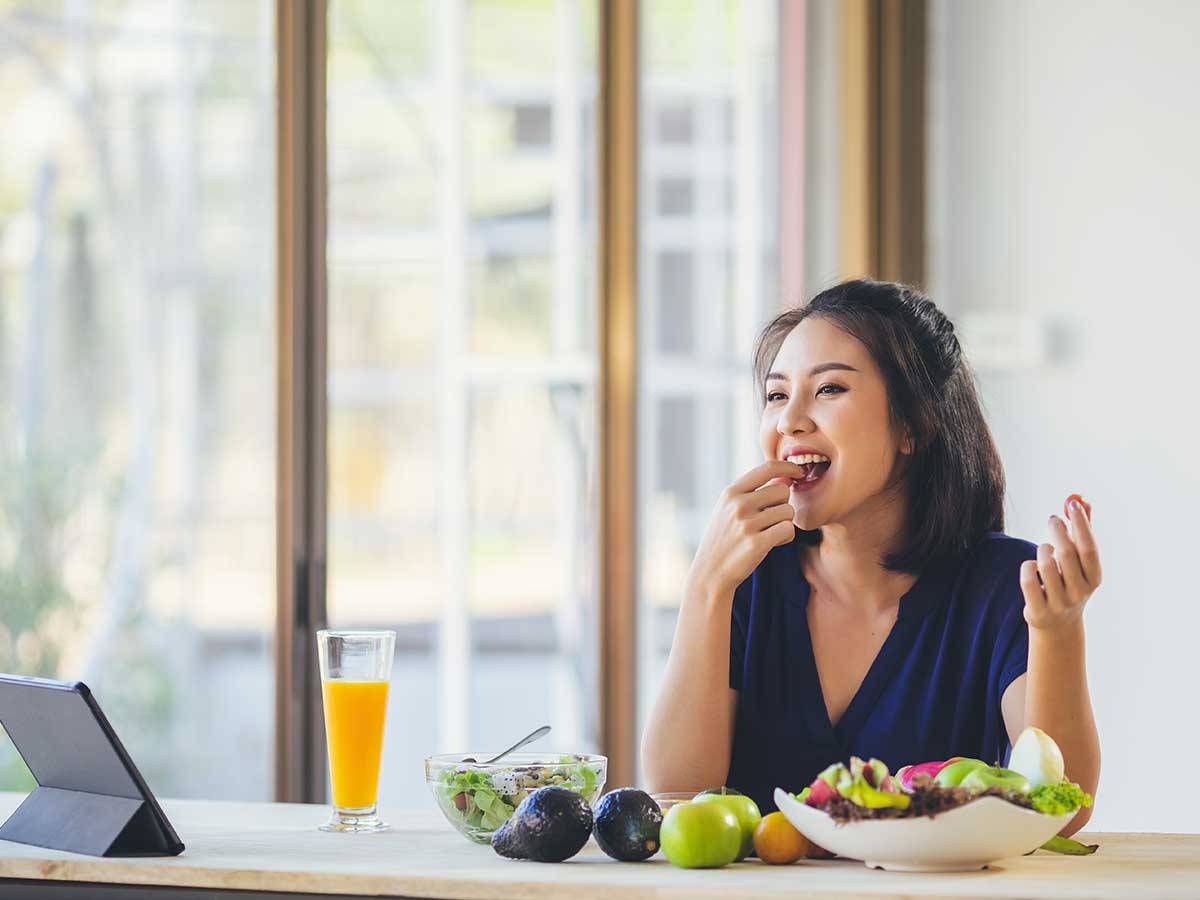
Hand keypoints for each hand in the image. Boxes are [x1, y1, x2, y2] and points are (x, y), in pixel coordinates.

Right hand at [686, 460, 802, 600]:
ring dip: (784, 523)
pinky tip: (773, 543)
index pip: (767, 468)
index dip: (788, 467)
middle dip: (783, 504)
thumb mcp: (728, 509)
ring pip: (788, 511)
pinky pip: (788, 529)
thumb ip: (752, 492)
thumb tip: (785, 477)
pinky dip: (786, 537)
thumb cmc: (724, 538)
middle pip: (783, 490)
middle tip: (771, 520)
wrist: (710, 572)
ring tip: (768, 533)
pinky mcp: (756, 543)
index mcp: (731, 492)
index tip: (798, 472)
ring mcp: (746, 524)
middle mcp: (738, 504)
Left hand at [1020, 496, 1102, 631]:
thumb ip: (1082, 533)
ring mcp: (1059, 603)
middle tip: (1053, 519)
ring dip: (1042, 550)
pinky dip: (1027, 566)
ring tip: (1045, 551)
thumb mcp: (1080, 563)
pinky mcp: (1038, 610)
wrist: (1058, 625)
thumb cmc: (1069, 583)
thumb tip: (1083, 502)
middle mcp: (1080, 593)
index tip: (1074, 504)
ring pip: (1045, 564)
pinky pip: (1028, 578)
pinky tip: (1032, 567)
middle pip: (1067, 554)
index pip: (1089, 549)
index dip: (1082, 525)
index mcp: (1094, 579)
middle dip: (1058, 530)